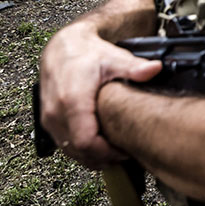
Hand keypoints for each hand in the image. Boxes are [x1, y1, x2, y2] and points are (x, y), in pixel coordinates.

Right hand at [39, 23, 161, 168]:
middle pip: (79, 151)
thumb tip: (155, 69)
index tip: (126, 151)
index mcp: (72, 100)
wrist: (63, 48)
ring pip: (70, 151)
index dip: (107, 152)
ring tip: (115, 151)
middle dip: (103, 157)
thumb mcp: (114, 58)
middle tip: (125, 153)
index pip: (86, 142)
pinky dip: (82, 150)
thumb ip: (134, 67)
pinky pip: (64, 144)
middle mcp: (56, 113)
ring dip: (92, 156)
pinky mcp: (49, 121)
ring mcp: (50, 119)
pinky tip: (100, 145)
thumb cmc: (86, 54)